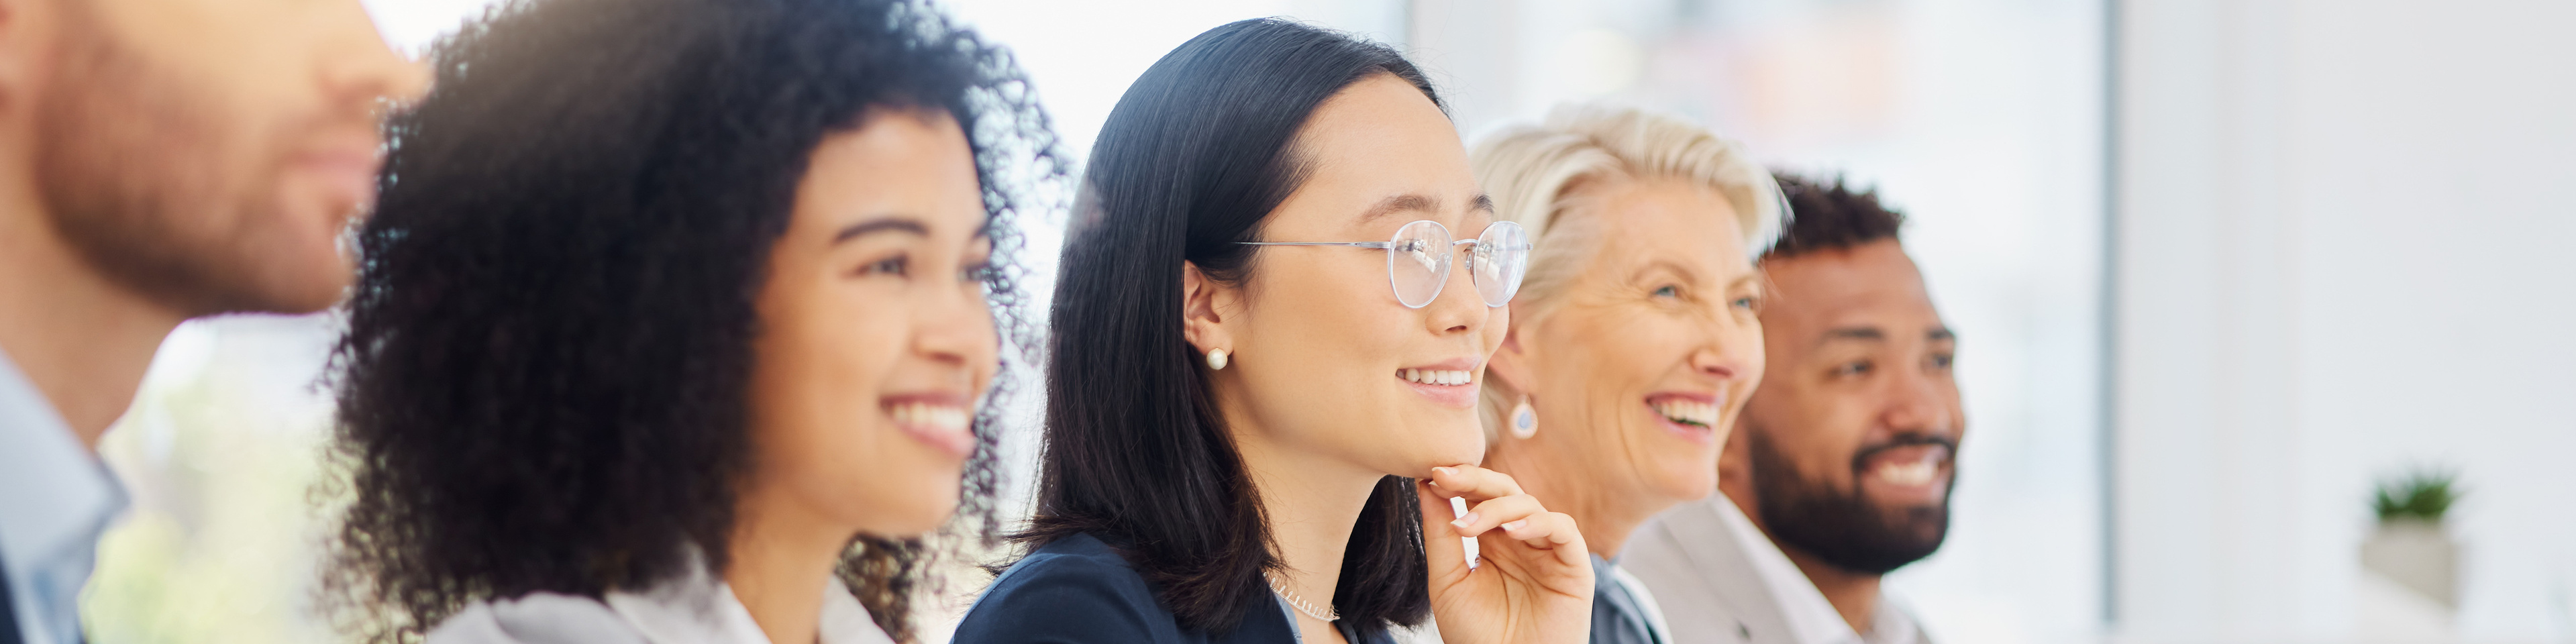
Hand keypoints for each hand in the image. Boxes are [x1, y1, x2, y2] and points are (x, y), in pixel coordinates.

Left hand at [1416, 464, 1591, 643]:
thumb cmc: (1475, 636)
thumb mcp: (1448, 581)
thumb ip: (1440, 535)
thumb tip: (1425, 485)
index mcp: (1492, 541)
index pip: (1478, 497)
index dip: (1457, 482)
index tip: (1429, 475)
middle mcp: (1521, 540)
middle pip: (1503, 491)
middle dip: (1473, 480)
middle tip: (1444, 476)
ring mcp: (1547, 550)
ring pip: (1529, 504)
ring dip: (1496, 508)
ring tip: (1467, 525)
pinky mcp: (1574, 566)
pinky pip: (1562, 529)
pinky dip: (1537, 523)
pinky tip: (1510, 532)